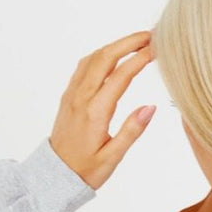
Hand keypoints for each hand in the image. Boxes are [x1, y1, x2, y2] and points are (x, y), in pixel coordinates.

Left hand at [49, 29, 156, 189]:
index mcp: (95, 112)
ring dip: (115, 46)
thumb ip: (131, 131)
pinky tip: (112, 56)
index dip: (140, 58)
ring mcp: (72, 94)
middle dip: (128, 42)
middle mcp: (81, 97)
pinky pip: (84, 67)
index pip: (121, 76)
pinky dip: (101, 55)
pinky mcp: (68, 96)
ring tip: (136, 42)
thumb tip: (150, 107)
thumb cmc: (85, 171)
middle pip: (105, 57)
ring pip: (93, 58)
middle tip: (150, 36)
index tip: (157, 49)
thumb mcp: (113, 157)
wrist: (55, 176)